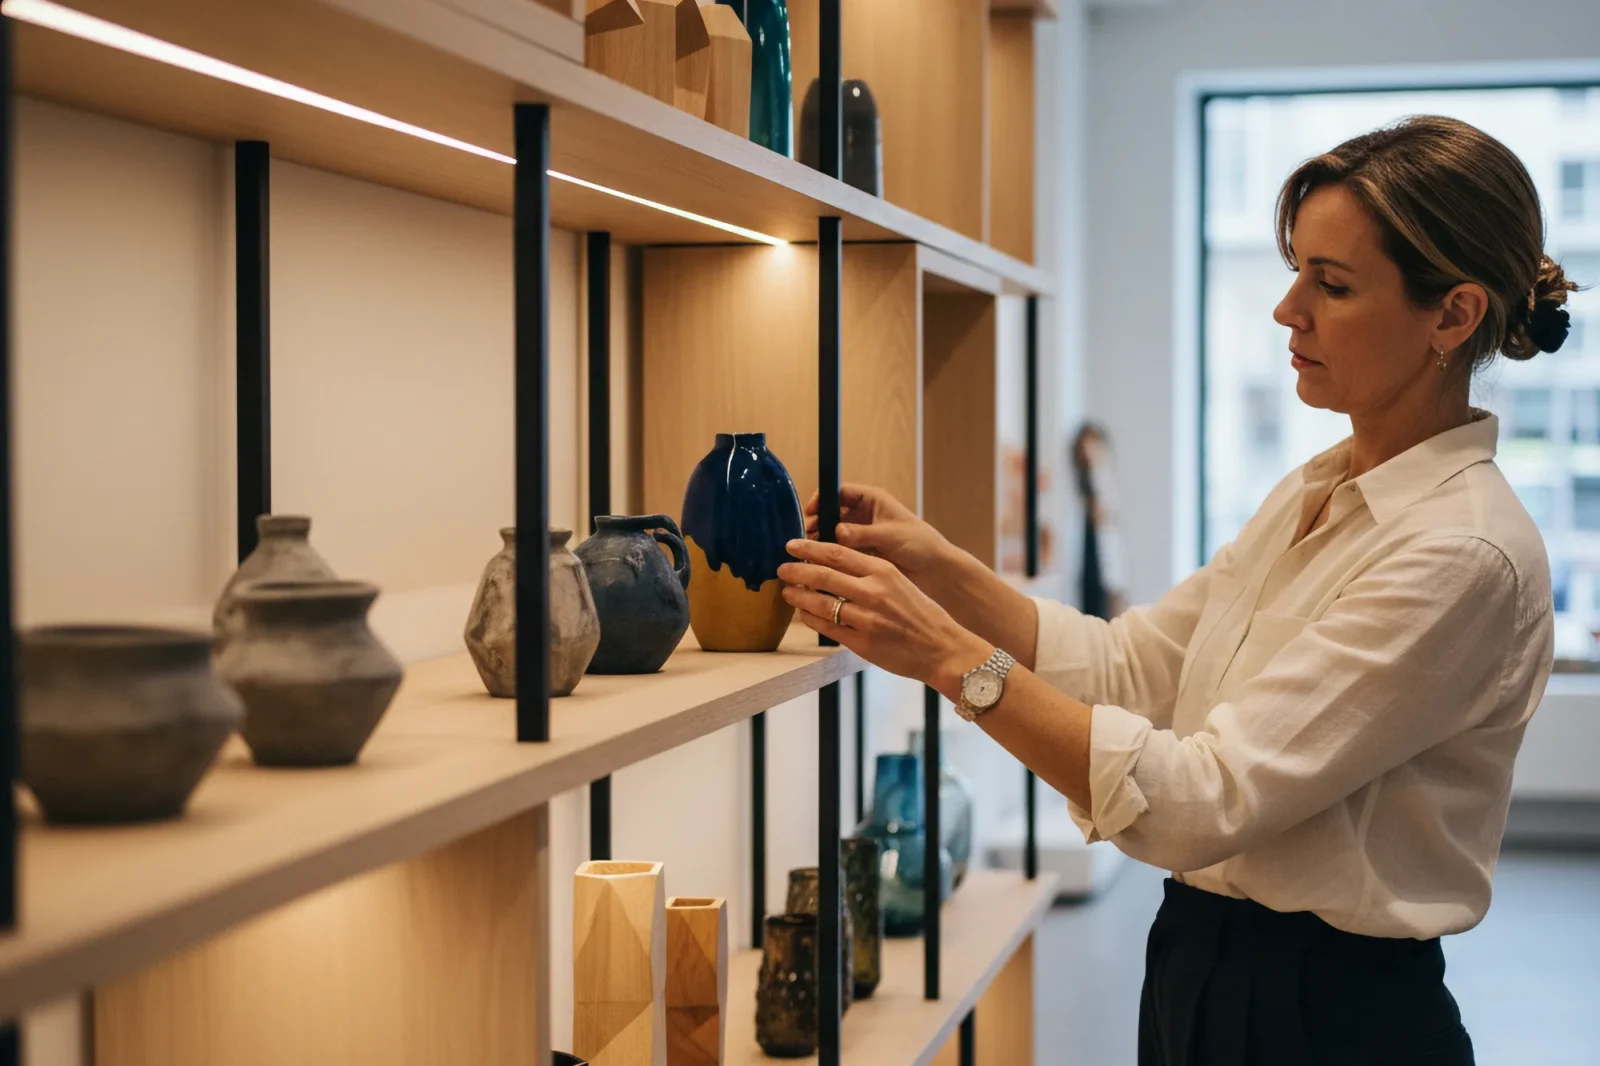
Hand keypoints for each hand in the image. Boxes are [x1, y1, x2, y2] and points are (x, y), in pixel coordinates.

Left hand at [779, 538, 991, 699]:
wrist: (943, 648)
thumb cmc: (921, 615)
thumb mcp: (900, 583)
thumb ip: (870, 573)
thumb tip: (834, 565)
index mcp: (884, 572)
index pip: (838, 553)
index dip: (810, 548)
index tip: (793, 545)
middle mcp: (874, 592)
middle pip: (824, 575)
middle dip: (797, 569)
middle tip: (781, 568)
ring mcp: (867, 619)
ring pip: (821, 602)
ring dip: (799, 596)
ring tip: (787, 591)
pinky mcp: (863, 643)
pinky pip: (828, 628)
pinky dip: (812, 619)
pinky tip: (804, 614)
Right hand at [802, 484, 949, 584]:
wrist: (935, 569)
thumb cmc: (919, 543)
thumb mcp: (890, 534)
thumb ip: (863, 533)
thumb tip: (837, 531)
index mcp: (873, 500)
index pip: (840, 492)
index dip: (823, 499)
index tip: (811, 512)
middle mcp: (865, 514)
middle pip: (833, 512)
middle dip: (819, 522)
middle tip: (808, 536)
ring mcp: (862, 533)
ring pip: (834, 532)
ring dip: (823, 540)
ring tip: (812, 551)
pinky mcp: (862, 552)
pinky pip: (841, 550)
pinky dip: (832, 555)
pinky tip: (822, 563)